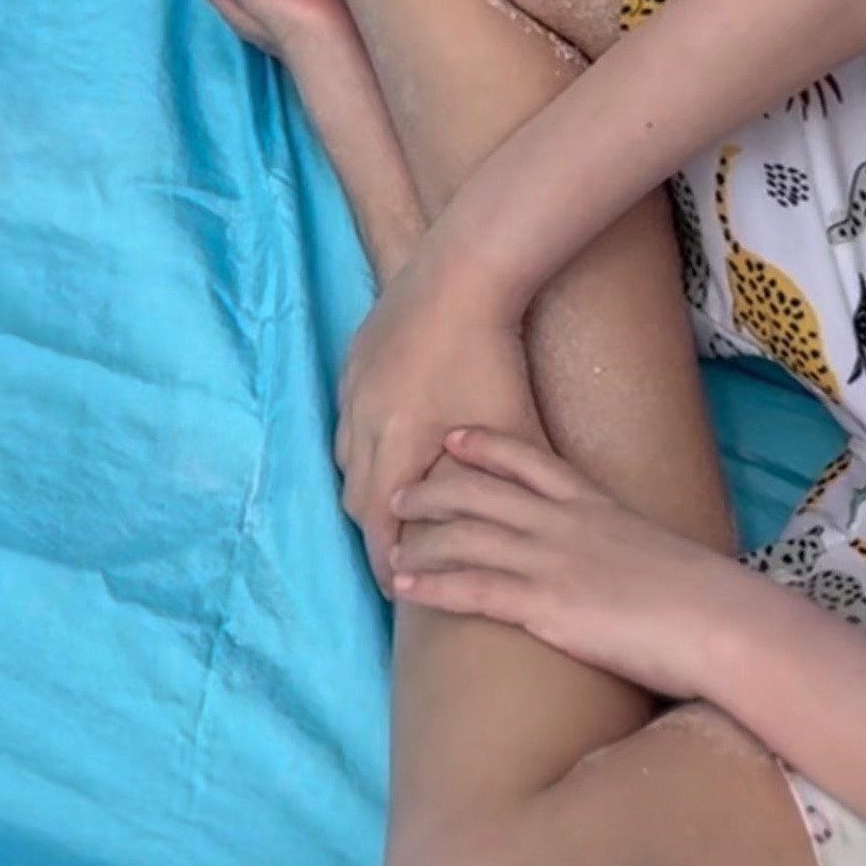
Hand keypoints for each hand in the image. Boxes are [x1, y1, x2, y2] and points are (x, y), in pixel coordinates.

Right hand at [336, 240, 540, 590]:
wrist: (461, 274)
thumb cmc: (491, 357)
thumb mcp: (509, 431)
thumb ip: (503, 487)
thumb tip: (521, 535)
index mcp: (395, 449)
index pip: (380, 529)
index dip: (390, 565)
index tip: (403, 591)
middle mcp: (361, 424)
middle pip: (355, 499)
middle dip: (376, 532)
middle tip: (402, 554)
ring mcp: (352, 388)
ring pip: (345, 457)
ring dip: (368, 484)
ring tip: (398, 501)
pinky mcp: (353, 358)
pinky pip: (347, 416)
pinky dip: (364, 441)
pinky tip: (391, 438)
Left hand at [390, 423, 735, 697]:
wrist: (722, 624)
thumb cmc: (706, 602)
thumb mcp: (662, 556)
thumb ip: (629, 552)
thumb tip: (625, 571)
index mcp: (595, 505)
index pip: (530, 460)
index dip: (486, 446)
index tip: (453, 437)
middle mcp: (565, 523)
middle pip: (481, 492)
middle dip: (433, 488)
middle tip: (396, 491)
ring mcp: (551, 561)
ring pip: (466, 536)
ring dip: (421, 536)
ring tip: (388, 538)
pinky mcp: (545, 606)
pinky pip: (473, 588)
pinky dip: (432, 583)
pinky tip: (404, 584)